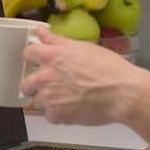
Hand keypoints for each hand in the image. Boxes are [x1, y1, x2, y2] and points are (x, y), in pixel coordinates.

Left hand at [19, 25, 147, 125]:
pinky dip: (59, 115)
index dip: (33, 58)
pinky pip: (50, 117)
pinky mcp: (57, 115)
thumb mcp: (83, 47)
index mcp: (50, 56)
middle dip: (35, 85)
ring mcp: (49, 98)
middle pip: (25, 84)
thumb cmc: (109, 68)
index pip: (27, 54)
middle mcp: (45, 76)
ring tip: (68, 99)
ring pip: (38, 102)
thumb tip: (41, 32)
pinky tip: (73, 109)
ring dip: (49, 101)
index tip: (38, 61)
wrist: (123, 93)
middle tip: (51, 86)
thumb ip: (57, 40)